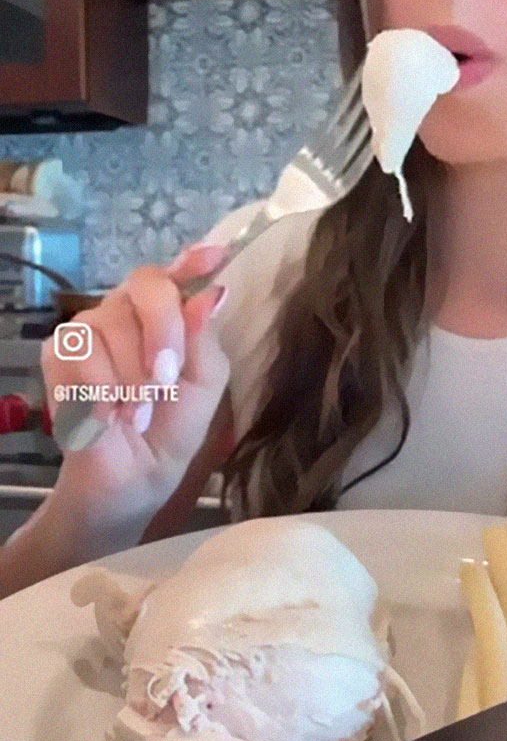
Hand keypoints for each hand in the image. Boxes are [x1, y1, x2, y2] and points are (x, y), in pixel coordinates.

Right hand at [41, 243, 231, 552]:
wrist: (128, 483)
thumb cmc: (168, 433)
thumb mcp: (203, 388)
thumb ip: (205, 340)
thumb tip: (213, 294)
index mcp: (172, 313)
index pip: (180, 272)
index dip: (193, 259)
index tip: (214, 257)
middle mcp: (130, 310)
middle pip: (148, 286)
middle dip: (163, 336)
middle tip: (165, 383)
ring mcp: (91, 328)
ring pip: (110, 322)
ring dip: (130, 381)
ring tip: (137, 418)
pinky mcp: (57, 354)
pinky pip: (79, 351)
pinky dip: (99, 390)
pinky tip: (107, 418)